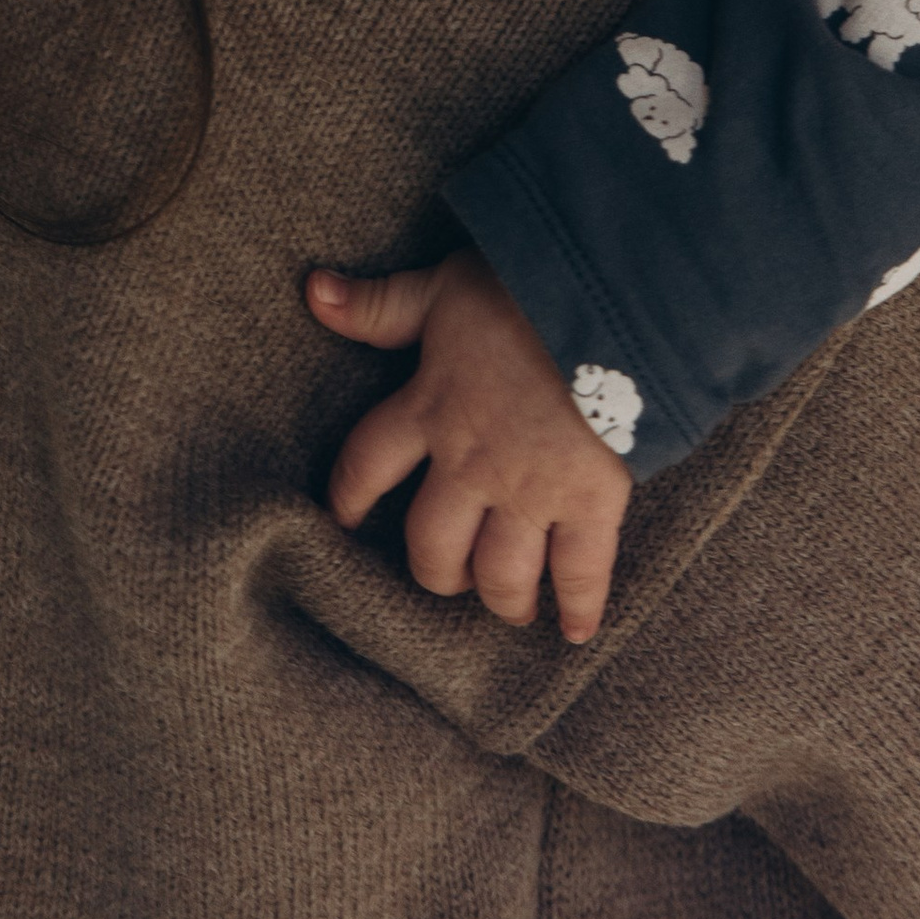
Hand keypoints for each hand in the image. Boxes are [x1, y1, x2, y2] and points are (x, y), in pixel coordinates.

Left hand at [304, 248, 630, 643]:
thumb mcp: (442, 288)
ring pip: (499, 575)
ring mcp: (530, 491)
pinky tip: (577, 630)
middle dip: (437, 571)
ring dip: (501, 597)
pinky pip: (580, 572)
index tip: (344, 520)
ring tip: (509, 604)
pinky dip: (580, 607)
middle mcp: (471, 464)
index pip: (366, 466)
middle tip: (449, 574)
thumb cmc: (521, 287)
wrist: (607, 303)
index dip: (350, 496)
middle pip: (432, 547)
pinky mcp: (590, 502)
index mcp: (429, 410)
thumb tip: (312, 291)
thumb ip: (380, 304)